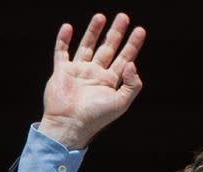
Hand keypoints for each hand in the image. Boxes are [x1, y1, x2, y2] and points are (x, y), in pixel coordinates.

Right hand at [38, 13, 145, 148]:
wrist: (69, 124)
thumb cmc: (96, 117)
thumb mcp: (120, 103)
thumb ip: (131, 84)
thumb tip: (132, 63)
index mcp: (110, 82)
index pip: (125, 58)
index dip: (133, 45)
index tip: (140, 30)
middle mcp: (95, 74)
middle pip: (108, 48)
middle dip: (116, 33)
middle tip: (124, 17)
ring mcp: (78, 72)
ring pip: (87, 46)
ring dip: (94, 31)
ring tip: (101, 16)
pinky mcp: (62, 72)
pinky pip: (62, 52)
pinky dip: (63, 40)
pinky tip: (68, 27)